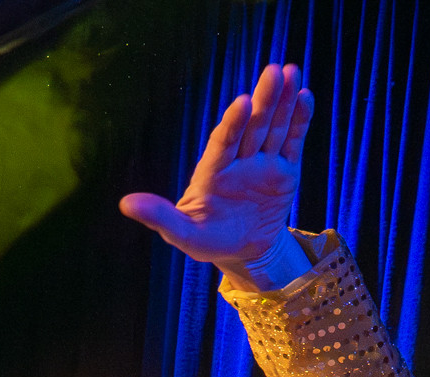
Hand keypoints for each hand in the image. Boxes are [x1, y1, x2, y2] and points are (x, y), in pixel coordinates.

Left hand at [120, 63, 314, 289]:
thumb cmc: (207, 241)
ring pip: (274, 128)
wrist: (242, 253)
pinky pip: (292, 143)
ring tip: (292, 73)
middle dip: (264, 100)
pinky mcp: (283, 170)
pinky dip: (300, 121)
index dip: (233, 123)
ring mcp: (262, 163)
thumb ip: (159, 217)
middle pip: (252, 127)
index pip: (224, 142)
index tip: (242, 102)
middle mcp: (238, 160)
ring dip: (284, 102)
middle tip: (275, 72)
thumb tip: (124, 204)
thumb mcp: (182, 234)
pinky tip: (305, 97)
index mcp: (213, 170)